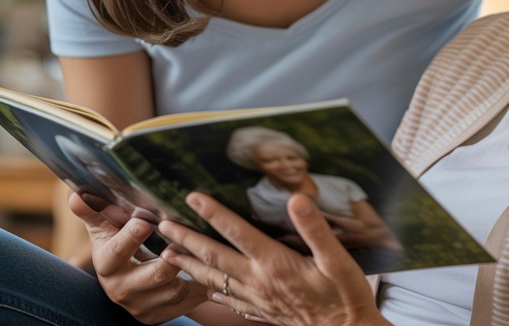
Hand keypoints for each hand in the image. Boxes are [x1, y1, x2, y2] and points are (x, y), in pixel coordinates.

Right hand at [69, 192, 206, 322]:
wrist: (127, 281)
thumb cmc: (117, 244)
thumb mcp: (105, 228)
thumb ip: (93, 211)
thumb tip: (75, 195)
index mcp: (107, 264)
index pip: (116, 252)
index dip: (130, 238)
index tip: (145, 222)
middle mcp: (121, 289)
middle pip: (155, 275)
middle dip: (173, 258)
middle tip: (187, 240)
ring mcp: (141, 306)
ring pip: (175, 290)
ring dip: (192, 270)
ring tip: (204, 251)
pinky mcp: (159, 315)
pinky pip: (188, 302)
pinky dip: (200, 286)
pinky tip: (210, 270)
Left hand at [161, 192, 388, 325]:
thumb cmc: (345, 296)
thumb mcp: (338, 259)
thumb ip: (314, 229)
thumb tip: (297, 200)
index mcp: (275, 263)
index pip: (237, 232)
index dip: (214, 213)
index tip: (193, 196)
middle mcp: (260, 281)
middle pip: (215, 257)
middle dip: (187, 239)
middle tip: (163, 226)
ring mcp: (259, 298)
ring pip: (216, 280)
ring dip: (190, 266)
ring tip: (169, 255)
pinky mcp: (263, 311)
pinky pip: (231, 301)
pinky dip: (214, 292)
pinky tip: (206, 289)